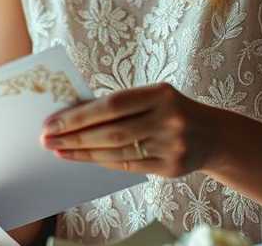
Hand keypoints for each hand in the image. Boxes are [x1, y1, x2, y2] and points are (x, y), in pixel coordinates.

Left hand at [40, 82, 219, 177]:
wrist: (214, 135)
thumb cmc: (171, 110)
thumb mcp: (152, 97)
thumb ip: (120, 104)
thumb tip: (74, 112)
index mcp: (160, 93)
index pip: (112, 105)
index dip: (79, 115)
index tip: (52, 121)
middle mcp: (168, 119)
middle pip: (111, 131)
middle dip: (74, 136)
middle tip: (46, 139)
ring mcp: (171, 145)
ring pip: (117, 151)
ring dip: (82, 152)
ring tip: (59, 150)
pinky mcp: (171, 167)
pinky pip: (128, 165)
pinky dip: (102, 161)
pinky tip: (83, 158)